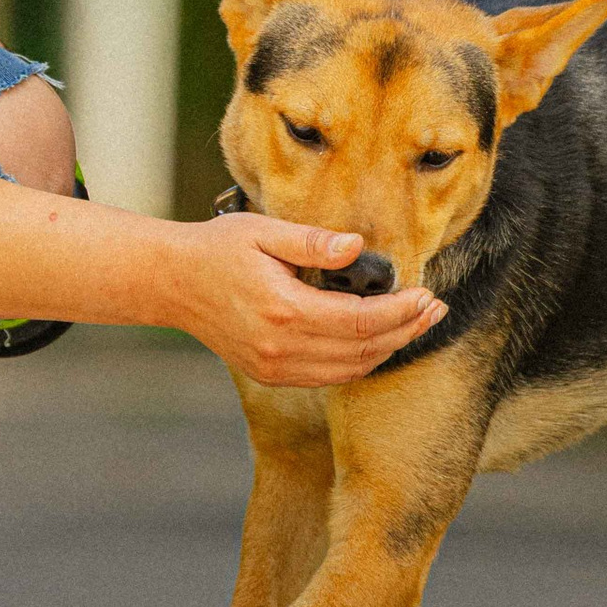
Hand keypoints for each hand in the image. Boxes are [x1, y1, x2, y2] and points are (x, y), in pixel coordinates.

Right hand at [166, 209, 444, 387]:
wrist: (172, 282)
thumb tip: (357, 247)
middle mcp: (281, 348)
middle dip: (405, 331)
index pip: (360, 321)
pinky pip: (327, 376)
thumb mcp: (264, 230)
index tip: (427, 296)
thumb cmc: (218, 249)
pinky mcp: (270, 373)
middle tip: (435, 310)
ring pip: (348, 370)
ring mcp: (274, 366)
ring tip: (415, 324)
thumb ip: (313, 241)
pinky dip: (359, 362)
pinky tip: (376, 340)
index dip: (400, 312)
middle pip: (362, 350)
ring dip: (387, 349)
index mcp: (284, 310)